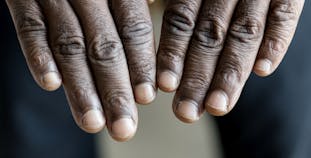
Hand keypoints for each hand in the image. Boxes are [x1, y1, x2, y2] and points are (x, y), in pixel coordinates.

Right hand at [6, 0, 155, 140]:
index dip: (141, 64)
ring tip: (93, 122)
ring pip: (69, 44)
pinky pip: (29, 26)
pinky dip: (37, 56)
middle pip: (104, 44)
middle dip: (114, 90)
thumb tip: (151, 64)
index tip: (146, 98)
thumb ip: (134, 14)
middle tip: (124, 128)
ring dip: (80, 87)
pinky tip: (50, 85)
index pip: (133, 28)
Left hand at [157, 0, 304, 121]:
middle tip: (187, 112)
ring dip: (231, 73)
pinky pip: (284, 14)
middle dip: (198, 76)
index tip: (167, 86)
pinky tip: (263, 71)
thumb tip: (159, 50)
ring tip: (218, 106)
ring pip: (244, 33)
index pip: (181, 21)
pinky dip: (276, 42)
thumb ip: (181, 8)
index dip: (173, 54)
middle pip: (210, 35)